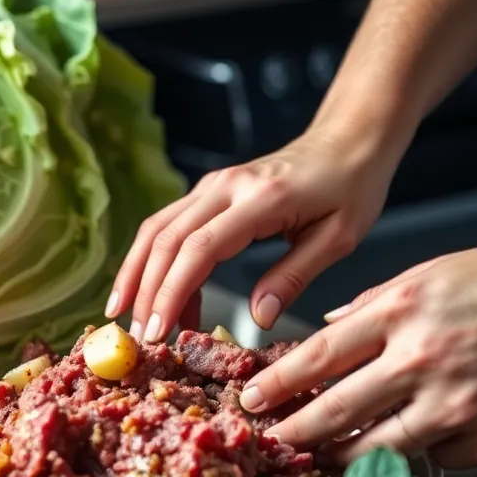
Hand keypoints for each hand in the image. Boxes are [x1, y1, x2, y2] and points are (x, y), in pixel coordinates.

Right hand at [105, 128, 397, 342]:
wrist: (347, 140)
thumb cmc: (351, 188)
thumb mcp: (338, 238)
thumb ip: (294, 276)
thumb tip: (258, 318)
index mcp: (260, 199)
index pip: (200, 247)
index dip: (173, 289)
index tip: (159, 329)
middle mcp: (225, 186)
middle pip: (166, 238)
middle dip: (145, 289)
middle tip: (138, 335)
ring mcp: (211, 185)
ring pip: (156, 228)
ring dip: (136, 273)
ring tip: (126, 316)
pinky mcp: (207, 191)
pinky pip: (168, 225)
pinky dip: (153, 260)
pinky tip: (156, 295)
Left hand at [241, 233, 476, 468]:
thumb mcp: (428, 277)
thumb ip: (370, 307)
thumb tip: (328, 329)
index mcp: (399, 311)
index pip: (318, 355)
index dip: (278, 383)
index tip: (253, 397)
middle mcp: (421, 360)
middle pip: (336, 409)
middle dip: (293, 431)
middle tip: (271, 439)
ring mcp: (456, 405)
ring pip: (377, 448)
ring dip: (341, 457)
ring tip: (321, 456)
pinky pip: (434, 458)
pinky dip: (414, 454)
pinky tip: (401, 448)